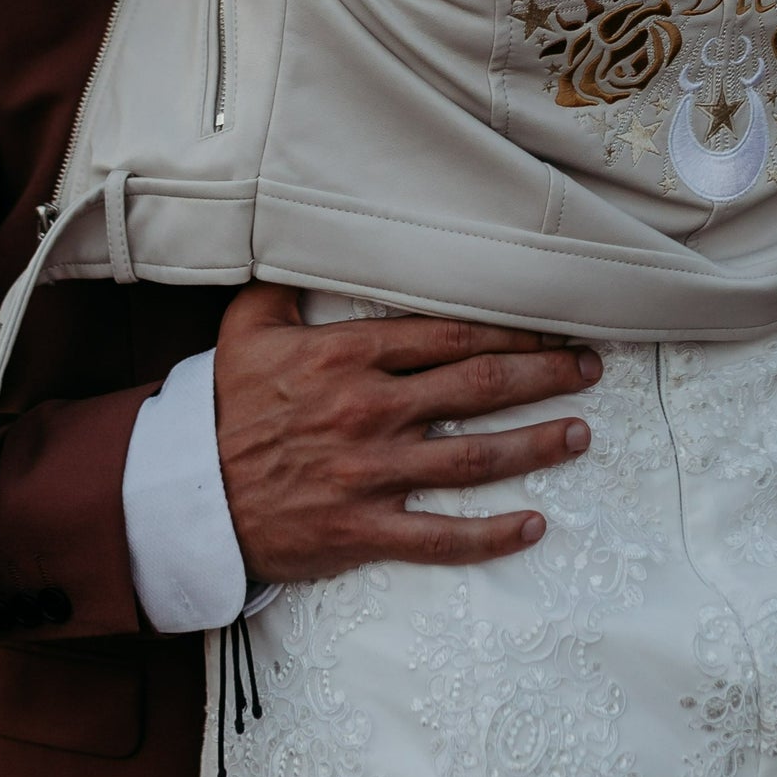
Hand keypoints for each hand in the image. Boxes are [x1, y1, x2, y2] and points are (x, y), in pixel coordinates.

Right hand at [213, 282, 599, 582]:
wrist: (189, 493)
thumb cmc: (223, 405)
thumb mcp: (249, 326)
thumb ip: (289, 283)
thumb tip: (316, 241)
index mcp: (347, 355)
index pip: (448, 334)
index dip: (507, 328)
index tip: (548, 324)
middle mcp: (370, 409)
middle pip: (478, 385)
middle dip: (542, 373)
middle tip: (588, 367)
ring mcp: (372, 473)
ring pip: (474, 455)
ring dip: (536, 443)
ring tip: (580, 432)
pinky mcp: (365, 529)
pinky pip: (442, 536)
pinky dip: (493, 535)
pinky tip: (533, 524)